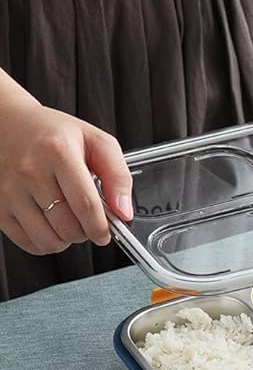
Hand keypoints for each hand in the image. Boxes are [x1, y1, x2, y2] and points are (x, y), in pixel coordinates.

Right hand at [0, 88, 132, 254]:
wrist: (8, 125)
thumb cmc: (54, 134)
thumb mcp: (96, 141)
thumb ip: (117, 175)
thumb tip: (124, 211)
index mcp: (58, 151)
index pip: (86, 204)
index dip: (101, 227)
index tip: (107, 232)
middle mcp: (30, 171)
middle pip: (69, 227)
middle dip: (87, 232)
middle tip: (89, 220)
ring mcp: (10, 191)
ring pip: (49, 240)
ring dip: (68, 239)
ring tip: (70, 221)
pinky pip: (29, 244)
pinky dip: (47, 243)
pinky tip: (52, 225)